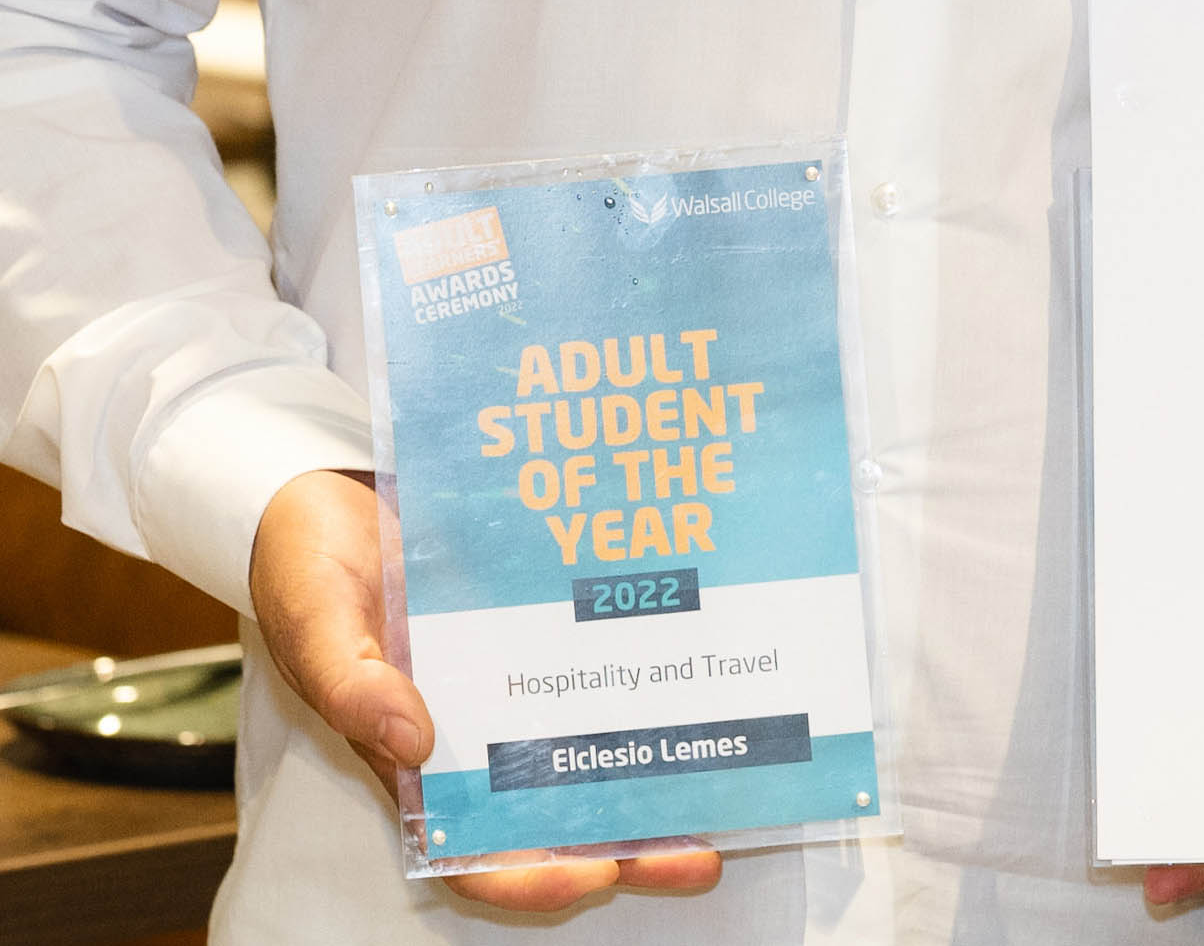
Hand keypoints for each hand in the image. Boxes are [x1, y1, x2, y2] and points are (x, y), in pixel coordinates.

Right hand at [250, 467, 721, 912]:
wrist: (326, 493)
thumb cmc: (308, 569)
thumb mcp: (318, 622)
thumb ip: (351, 683)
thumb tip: (412, 741)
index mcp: (409, 758)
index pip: (471, 850)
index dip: (533, 876)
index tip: (598, 877)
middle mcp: (469, 732)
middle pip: (550, 816)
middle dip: (623, 846)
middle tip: (700, 856)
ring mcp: (507, 682)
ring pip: (585, 749)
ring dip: (646, 775)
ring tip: (728, 784)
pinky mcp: (533, 625)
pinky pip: (590, 665)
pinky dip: (638, 679)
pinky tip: (698, 673)